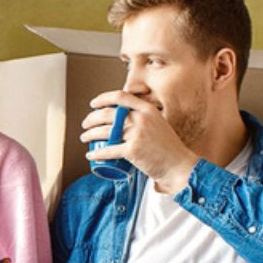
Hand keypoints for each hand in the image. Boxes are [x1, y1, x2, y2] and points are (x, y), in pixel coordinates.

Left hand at [79, 91, 200, 194]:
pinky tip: (90, 155)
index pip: (120, 97)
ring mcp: (137, 134)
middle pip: (108, 114)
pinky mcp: (133, 150)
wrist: (178, 165)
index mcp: (148, 109)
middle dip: (91, 119)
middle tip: (85, 125)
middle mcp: (142, 118)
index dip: (103, 99)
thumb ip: (144, 119)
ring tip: (84, 138)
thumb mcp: (158, 125)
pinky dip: (97, 154)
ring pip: (105, 132)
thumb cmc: (168, 148)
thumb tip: (125, 118)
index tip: (93, 104)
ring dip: (90, 134)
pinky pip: (108, 151)